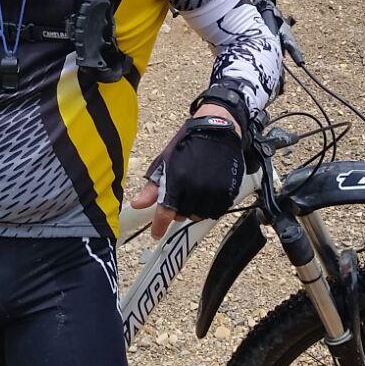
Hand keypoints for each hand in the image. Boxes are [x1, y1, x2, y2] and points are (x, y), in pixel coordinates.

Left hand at [129, 108, 242, 239]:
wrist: (217, 130)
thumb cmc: (187, 143)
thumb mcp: (165, 161)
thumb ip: (152, 187)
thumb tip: (136, 205)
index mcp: (177, 180)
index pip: (165, 212)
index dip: (159, 226)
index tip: (156, 234)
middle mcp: (196, 188)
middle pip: (182, 215)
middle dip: (177, 210)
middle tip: (179, 197)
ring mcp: (213, 191)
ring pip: (199, 215)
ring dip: (193, 210)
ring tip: (193, 193)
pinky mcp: (228, 192)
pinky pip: (216, 211)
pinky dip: (209, 207)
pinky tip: (206, 194)